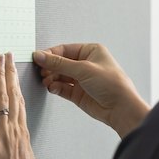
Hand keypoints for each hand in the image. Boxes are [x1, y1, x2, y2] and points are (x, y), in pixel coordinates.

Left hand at [0, 53, 36, 158]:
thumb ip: (22, 148)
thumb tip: (18, 141)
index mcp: (23, 136)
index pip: (20, 105)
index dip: (17, 87)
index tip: (15, 74)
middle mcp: (15, 131)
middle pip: (13, 96)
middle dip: (10, 73)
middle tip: (8, 56)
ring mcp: (3, 133)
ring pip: (3, 98)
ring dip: (0, 76)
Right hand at [33, 43, 149, 137]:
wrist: (120, 108)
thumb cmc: (112, 84)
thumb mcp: (83, 69)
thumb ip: (59, 63)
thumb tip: (40, 56)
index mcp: (90, 51)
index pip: (64, 49)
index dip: (50, 54)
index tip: (37, 58)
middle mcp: (85, 64)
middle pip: (60, 63)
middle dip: (49, 67)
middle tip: (41, 71)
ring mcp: (81, 79)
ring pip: (59, 76)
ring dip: (51, 78)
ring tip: (47, 81)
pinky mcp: (77, 93)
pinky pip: (61, 87)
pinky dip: (55, 87)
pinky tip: (52, 88)